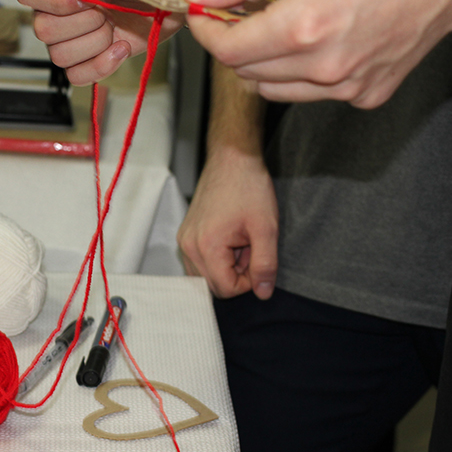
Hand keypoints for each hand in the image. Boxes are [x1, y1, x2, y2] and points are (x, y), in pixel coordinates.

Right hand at [16, 0, 186, 84]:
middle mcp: (58, 3)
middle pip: (43, 28)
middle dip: (82, 19)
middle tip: (107, 2)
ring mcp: (74, 32)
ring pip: (59, 55)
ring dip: (94, 41)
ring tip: (115, 21)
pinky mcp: (92, 54)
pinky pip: (78, 75)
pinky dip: (101, 66)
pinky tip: (120, 46)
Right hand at [178, 147, 278, 298]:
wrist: (232, 159)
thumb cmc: (248, 187)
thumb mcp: (266, 228)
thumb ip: (265, 264)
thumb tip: (262, 293)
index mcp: (206, 247)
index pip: (226, 289)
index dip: (248, 281)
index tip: (258, 257)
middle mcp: (188, 246)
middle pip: (214, 285)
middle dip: (236, 273)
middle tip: (249, 246)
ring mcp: (184, 240)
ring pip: (206, 275)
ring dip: (227, 266)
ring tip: (240, 240)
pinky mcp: (185, 235)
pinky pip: (201, 261)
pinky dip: (218, 256)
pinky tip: (230, 237)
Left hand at [184, 0, 451, 108]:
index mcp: (303, 27)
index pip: (227, 50)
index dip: (205, 31)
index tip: (203, 12)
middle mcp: (323, 68)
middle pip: (246, 72)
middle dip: (233, 42)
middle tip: (242, 10)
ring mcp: (346, 88)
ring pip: (274, 89)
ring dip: (264, 61)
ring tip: (284, 22)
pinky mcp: (366, 96)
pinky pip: (312, 94)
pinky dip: (303, 72)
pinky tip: (323, 38)